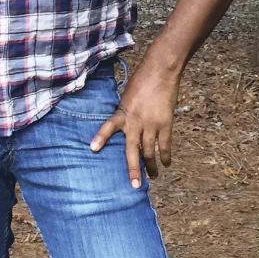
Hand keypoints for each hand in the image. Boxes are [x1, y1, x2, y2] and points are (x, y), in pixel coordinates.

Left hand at [89, 69, 179, 186]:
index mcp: (123, 113)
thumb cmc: (142, 82)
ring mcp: (151, 124)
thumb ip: (125, 114)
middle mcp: (135, 122)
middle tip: (134, 185)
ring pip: (150, 152)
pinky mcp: (165, 124)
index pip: (109, 126)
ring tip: (153, 176)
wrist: (160, 72)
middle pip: (133, 150)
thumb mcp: (127, 97)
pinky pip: (165, 145)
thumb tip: (126, 128)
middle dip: (134, 169)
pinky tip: (166, 164)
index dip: (101, 137)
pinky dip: (165, 156)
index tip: (92, 149)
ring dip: (151, 166)